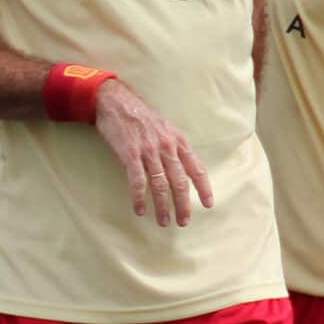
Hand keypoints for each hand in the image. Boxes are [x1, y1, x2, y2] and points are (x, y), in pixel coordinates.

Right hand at [93, 79, 213, 226]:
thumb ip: (174, 147)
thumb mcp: (165, 129)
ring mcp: (148, 150)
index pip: (196, 168)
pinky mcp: (130, 154)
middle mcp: (166, 147)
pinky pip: (138, 181)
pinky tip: (140, 210)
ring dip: (163, 206)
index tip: (208, 204)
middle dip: (183, 204)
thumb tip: (182, 169)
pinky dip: (139, 197)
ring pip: (160, 185)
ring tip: (164, 221)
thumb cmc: (140, 117)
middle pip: (179, 182)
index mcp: (178, 141)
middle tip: (183, 221)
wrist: (116, 102)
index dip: (203, 187)